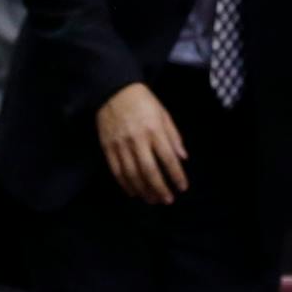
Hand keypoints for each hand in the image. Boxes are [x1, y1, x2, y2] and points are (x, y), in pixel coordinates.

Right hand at [96, 82, 188, 203]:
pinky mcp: (107, 148)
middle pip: (150, 171)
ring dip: (143, 190)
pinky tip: (134, 192)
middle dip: (160, 189)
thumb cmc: (143, 102)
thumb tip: (183, 158)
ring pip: (132, 174)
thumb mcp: (164, 114)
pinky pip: (117, 171)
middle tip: (167, 200)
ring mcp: (121, 145)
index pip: (168, 158)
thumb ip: (174, 136)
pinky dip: (125, 184)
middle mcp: (138, 140)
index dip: (176, 175)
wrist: (113, 91)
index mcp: (155, 130)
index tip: (182, 187)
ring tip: (152, 200)